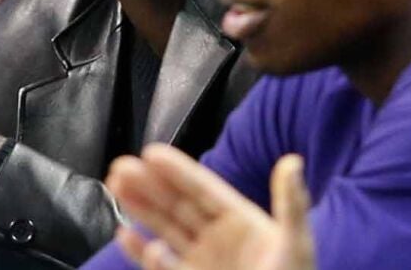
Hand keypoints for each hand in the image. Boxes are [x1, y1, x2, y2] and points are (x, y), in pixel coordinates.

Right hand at [106, 145, 314, 269]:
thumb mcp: (295, 243)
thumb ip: (291, 204)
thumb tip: (292, 161)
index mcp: (240, 221)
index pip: (203, 189)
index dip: (178, 171)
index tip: (152, 153)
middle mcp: (217, 238)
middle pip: (176, 204)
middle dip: (149, 184)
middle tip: (122, 165)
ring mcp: (202, 262)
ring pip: (163, 228)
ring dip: (140, 208)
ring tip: (116, 185)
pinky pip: (161, 266)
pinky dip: (140, 252)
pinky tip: (125, 234)